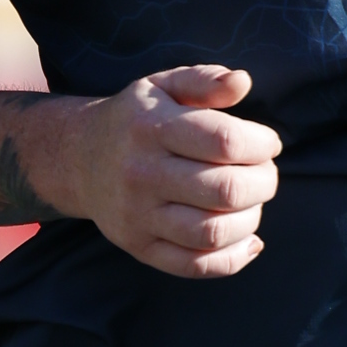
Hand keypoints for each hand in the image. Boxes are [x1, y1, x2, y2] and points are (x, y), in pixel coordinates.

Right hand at [64, 64, 280, 279]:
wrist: (78, 159)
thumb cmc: (136, 119)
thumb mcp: (164, 85)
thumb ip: (205, 80)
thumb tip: (242, 81)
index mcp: (151, 127)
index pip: (225, 142)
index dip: (262, 145)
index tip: (268, 144)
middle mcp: (141, 174)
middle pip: (226, 191)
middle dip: (264, 183)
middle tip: (265, 173)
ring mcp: (137, 216)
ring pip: (213, 233)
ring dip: (251, 219)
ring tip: (252, 202)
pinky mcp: (139, 247)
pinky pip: (195, 266)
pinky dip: (233, 258)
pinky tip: (247, 238)